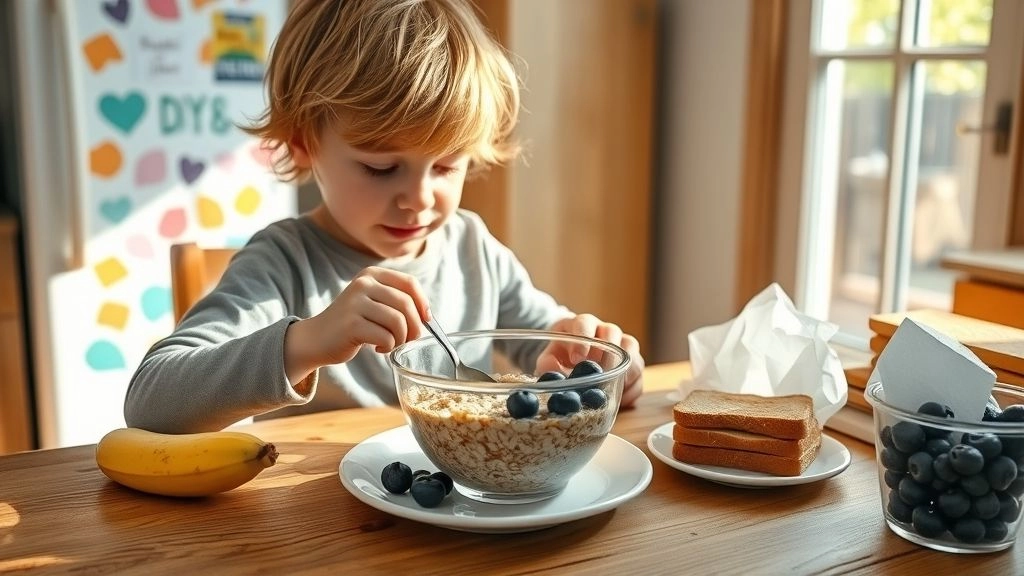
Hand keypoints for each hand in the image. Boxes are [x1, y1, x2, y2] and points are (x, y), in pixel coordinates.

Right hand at [284, 267, 429, 383]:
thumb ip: (396, 301)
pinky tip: (378, 348)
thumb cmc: (353, 324)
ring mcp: (355, 302)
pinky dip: (388, 347)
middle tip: (406, 339)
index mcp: (371, 275)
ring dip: (401, 339)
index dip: (423, 303)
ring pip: (398, 322)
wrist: (316, 338)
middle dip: (414, 327)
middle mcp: (363, 284)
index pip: (409, 283)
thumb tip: (427, 316)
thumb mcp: (373, 303)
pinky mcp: (351, 324)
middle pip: (406, 304)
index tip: (425, 320)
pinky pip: (386, 337)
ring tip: (391, 344)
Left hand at [537, 314, 644, 407]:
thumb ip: (548, 366)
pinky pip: (639, 374)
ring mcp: (621, 345)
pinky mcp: (631, 363)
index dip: (583, 337)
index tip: (577, 359)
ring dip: (624, 372)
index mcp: (581, 324)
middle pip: (613, 332)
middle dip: (607, 353)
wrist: (572, 358)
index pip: (585, 322)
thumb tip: (553, 377)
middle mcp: (603, 331)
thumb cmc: (560, 356)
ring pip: (632, 351)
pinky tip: (620, 400)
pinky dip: (632, 389)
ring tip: (613, 389)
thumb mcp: (549, 359)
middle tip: (602, 374)